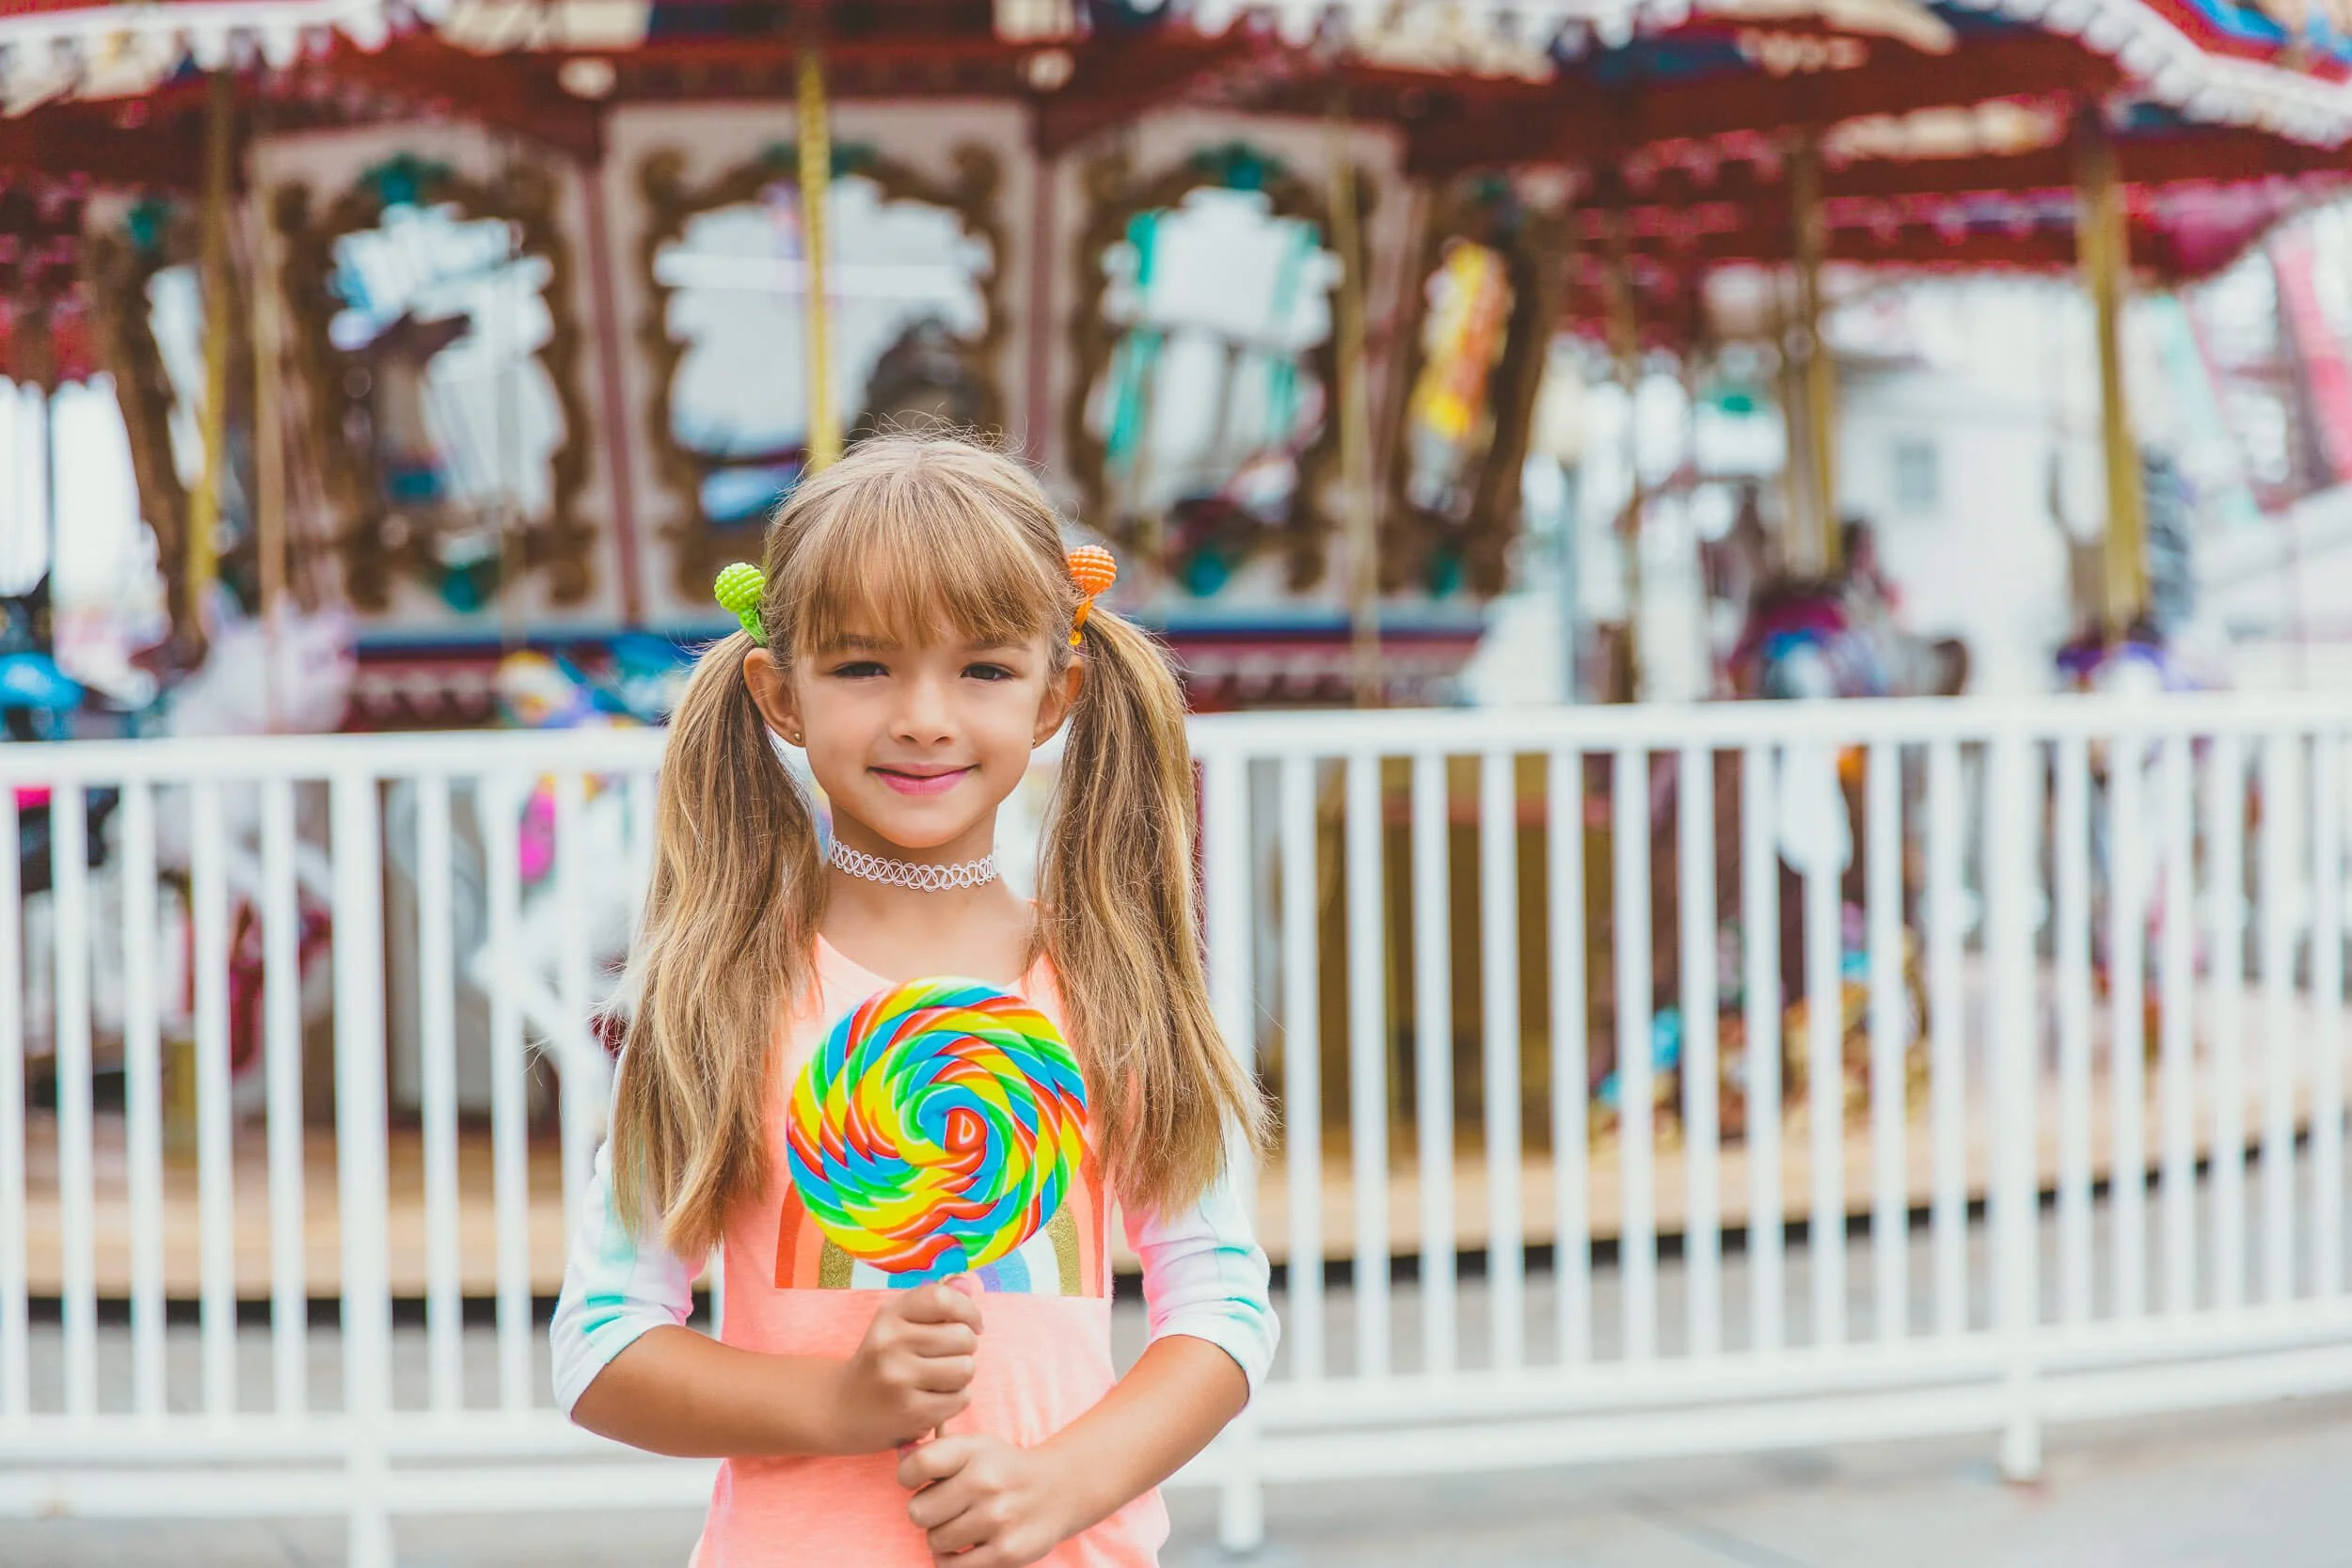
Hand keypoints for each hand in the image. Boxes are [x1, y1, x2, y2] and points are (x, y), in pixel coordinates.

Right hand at [826, 1279, 981, 1453]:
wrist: (842, 1409)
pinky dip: (955, 1400)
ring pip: (965, 1368)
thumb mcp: (898, 1324)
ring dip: (961, 1375)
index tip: (972, 1324)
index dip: (968, 1310)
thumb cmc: (882, 1361)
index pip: (942, 1298)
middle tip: (948, 1356)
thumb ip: (934, 1303)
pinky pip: (961, 1399)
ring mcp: (899, 1378)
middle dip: (966, 1348)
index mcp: (889, 1314)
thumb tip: (966, 1282)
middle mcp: (890, 1342)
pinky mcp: (911, 1411)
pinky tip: (934, 1399)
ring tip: (941, 1378)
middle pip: (962, 1336)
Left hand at [898, 1434, 1075, 1565]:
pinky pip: (952, 1567)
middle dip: (926, 1513)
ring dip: (942, 1537)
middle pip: (918, 1512)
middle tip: (944, 1509)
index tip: (918, 1481)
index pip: (918, 1465)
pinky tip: (965, 1546)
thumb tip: (900, 1464)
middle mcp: (986, 1482)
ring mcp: (997, 1518)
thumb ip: (935, 1453)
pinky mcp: (1006, 1552)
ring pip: (935, 1541)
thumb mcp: (974, 1447)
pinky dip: (952, 1560)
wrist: (1057, 1491)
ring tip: (962, 1525)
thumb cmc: (1001, 1469)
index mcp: (974, 1450)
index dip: (908, 1477)